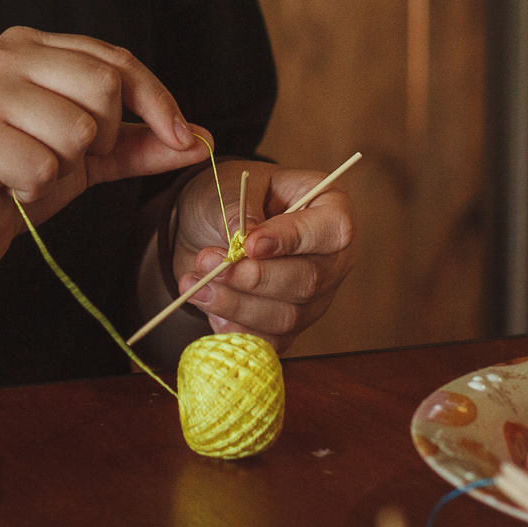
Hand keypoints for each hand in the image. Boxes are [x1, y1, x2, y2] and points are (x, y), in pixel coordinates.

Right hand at [0, 28, 207, 284]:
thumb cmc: (12, 178)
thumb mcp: (84, 156)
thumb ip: (138, 143)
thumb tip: (201, 140)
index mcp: (29, 46)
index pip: (114, 59)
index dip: (157, 99)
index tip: (181, 137)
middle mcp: (1, 56)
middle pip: (102, 86)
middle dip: (102, 138)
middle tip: (67, 160)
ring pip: (77, 129)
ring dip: (65, 168)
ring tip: (31, 172)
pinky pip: (44, 166)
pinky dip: (37, 189)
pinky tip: (9, 187)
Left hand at [167, 159, 355, 348]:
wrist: (208, 227)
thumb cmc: (230, 196)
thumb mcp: (230, 186)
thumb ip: (238, 208)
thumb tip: (242, 236)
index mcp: (330, 208)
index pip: (332, 230)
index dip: (292, 239)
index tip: (249, 244)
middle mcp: (332, 258)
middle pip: (309, 280)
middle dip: (253, 277)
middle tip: (207, 262)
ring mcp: (316, 297)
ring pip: (287, 316)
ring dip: (234, 304)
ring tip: (194, 283)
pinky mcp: (292, 326)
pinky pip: (270, 340)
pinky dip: (233, 327)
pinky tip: (207, 303)